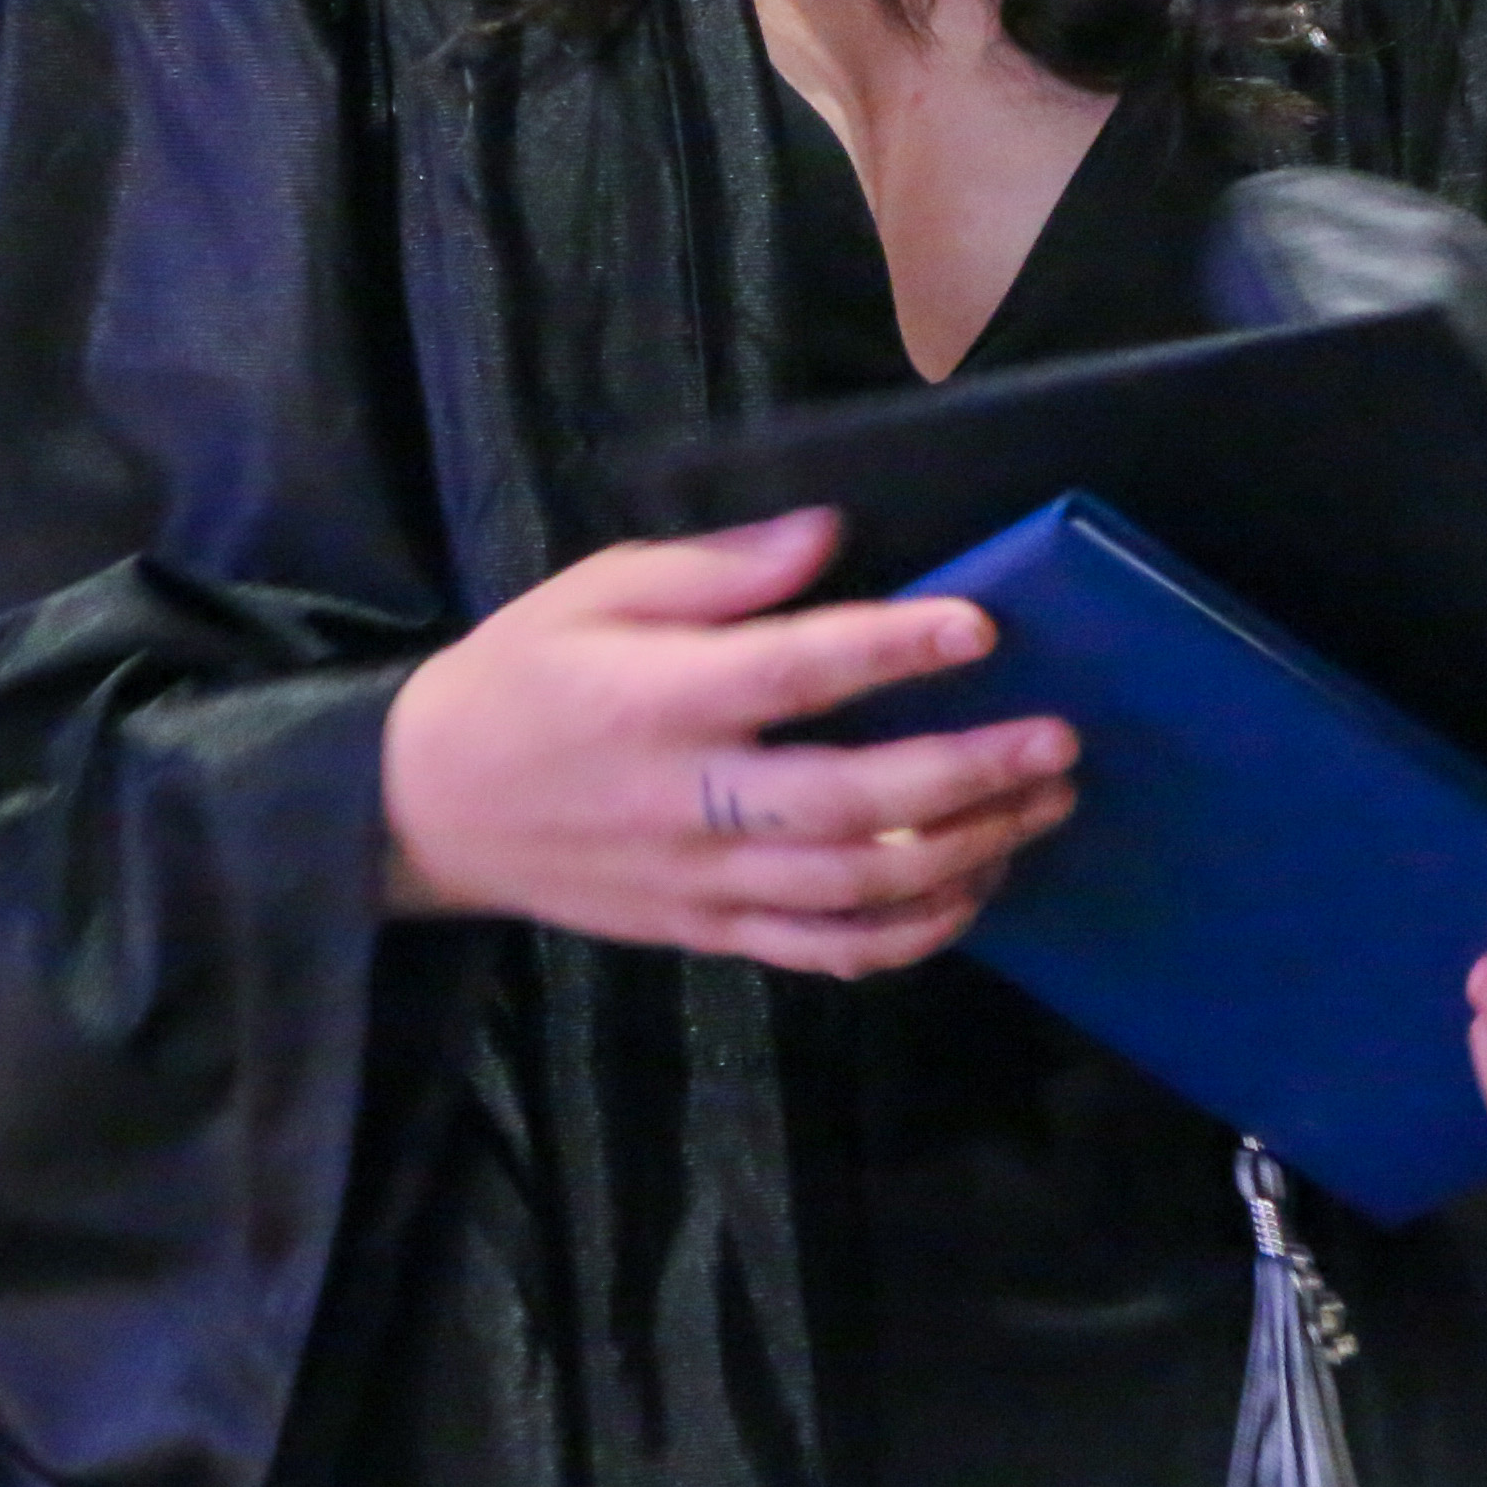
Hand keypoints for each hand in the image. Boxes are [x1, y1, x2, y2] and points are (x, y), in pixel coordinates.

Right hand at [380, 505, 1076, 977]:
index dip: (892, 650)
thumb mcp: (595, 590)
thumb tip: (829, 533)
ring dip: (965, 853)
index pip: (794, 674)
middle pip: (848, 801)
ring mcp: (703, 880)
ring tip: (1046, 805)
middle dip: (967, 775)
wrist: (426, 809)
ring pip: (852, 887)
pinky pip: (825, 952)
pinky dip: (912, 935)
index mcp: (659, 700)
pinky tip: (977, 890)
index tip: (982, 626)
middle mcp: (689, 799)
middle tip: (1059, 741)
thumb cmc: (522, 677)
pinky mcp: (708, 932)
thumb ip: (717, 569)